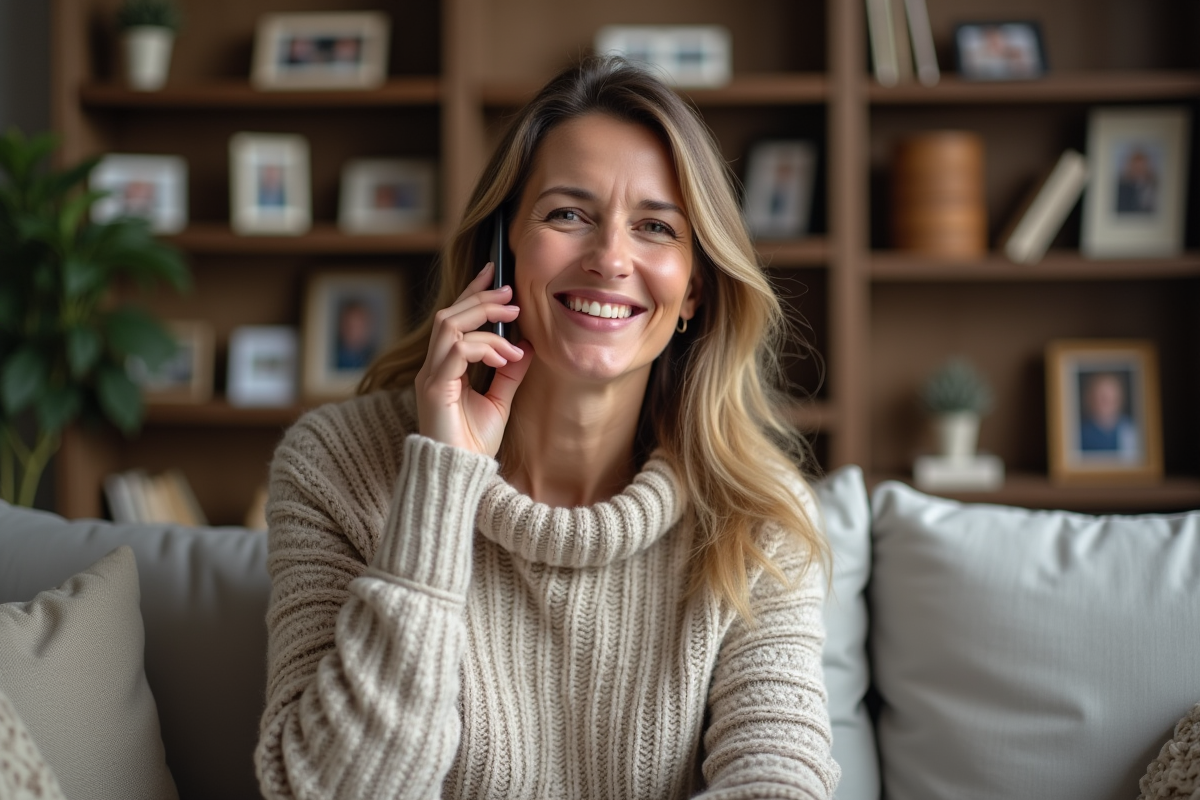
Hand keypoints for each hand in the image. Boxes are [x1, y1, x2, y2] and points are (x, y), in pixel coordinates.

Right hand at [414, 262, 531, 456]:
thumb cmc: (473, 443)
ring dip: (485, 320)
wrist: (459, 475)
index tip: (495, 273)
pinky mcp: (434, 388)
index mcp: (444, 367)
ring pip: (449, 325)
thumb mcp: (499, 401)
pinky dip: (484, 346)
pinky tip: (505, 356)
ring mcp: (430, 376)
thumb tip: (525, 345)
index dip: (472, 293)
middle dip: (482, 300)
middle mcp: (432, 367)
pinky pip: (456, 351)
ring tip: (513, 322)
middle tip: (513, 296)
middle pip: (449, 315)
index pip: (454, 318)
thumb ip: (509, 372)